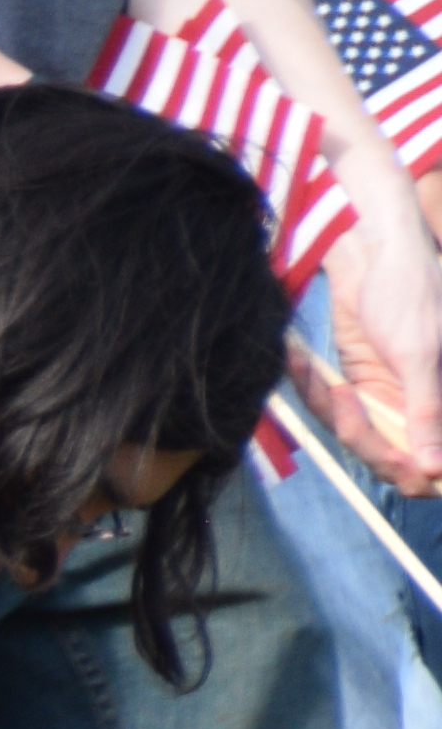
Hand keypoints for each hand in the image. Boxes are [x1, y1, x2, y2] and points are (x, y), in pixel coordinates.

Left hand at [325, 204, 441, 494]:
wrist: (374, 255)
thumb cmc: (411, 294)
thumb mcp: (420, 355)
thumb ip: (427, 411)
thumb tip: (435, 470)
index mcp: (438, 404)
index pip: (433, 466)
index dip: (421, 473)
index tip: (401, 464)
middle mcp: (415, 407)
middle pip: (389, 458)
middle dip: (363, 436)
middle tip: (343, 394)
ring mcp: (384, 398)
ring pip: (352, 433)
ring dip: (328, 404)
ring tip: (323, 370)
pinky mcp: (355, 385)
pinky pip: (327, 406)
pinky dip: (310, 385)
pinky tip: (299, 359)